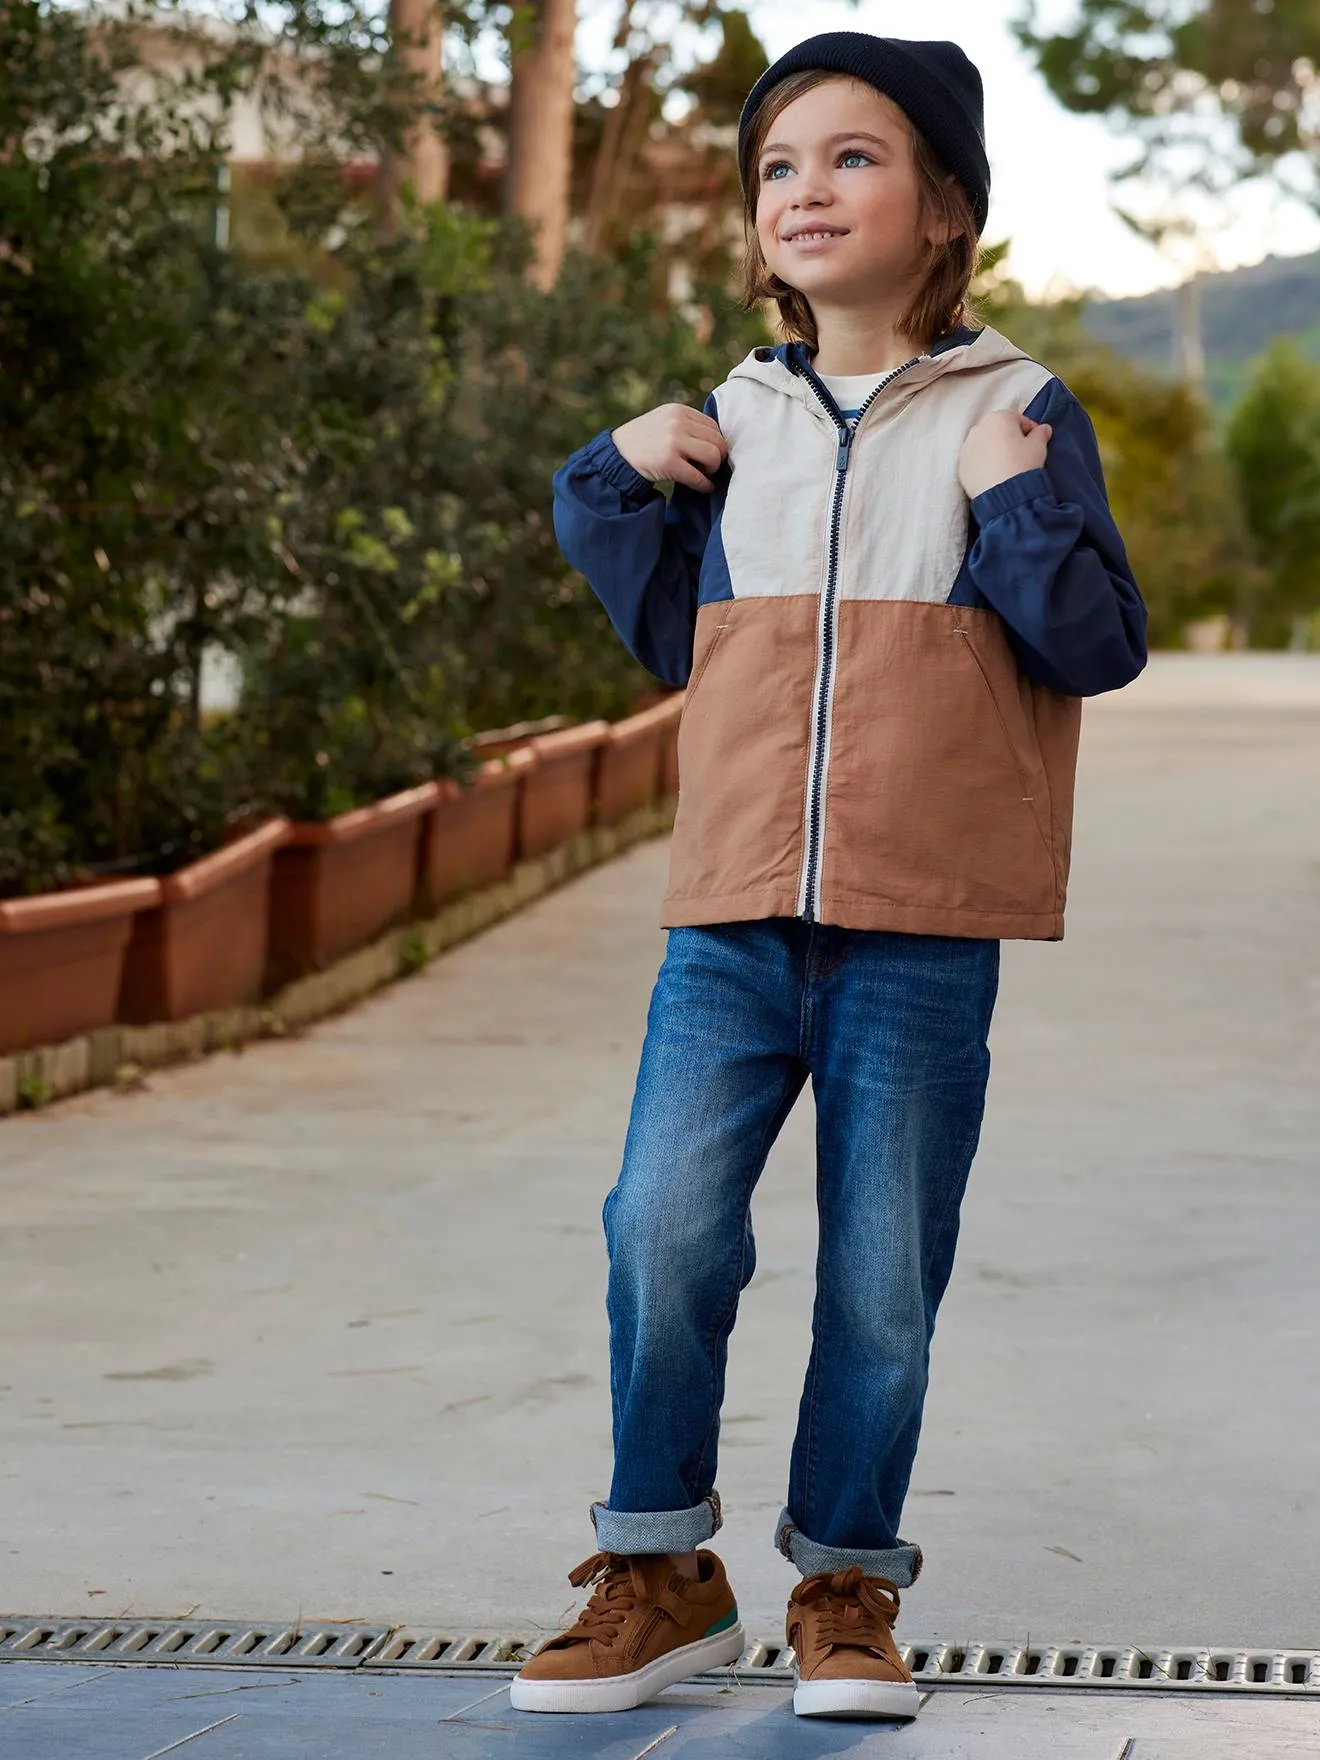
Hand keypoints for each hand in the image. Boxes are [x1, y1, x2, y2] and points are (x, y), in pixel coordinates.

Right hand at [611, 403, 728, 492]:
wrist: (617, 456)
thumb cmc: (644, 442)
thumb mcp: (664, 422)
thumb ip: (687, 425)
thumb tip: (718, 442)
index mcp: (678, 410)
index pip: (713, 426)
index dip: (714, 443)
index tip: (708, 454)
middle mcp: (677, 422)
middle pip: (717, 440)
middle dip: (717, 457)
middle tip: (707, 467)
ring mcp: (673, 441)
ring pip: (713, 456)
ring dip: (712, 469)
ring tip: (703, 473)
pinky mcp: (668, 462)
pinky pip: (698, 477)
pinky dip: (705, 485)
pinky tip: (704, 487)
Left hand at [958, 408, 1051, 500]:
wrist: (1004, 494)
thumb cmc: (1023, 464)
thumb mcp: (1038, 447)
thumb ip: (1041, 434)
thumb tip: (1043, 429)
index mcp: (998, 418)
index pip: (1018, 419)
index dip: (1029, 430)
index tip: (1035, 442)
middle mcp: (978, 428)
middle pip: (998, 430)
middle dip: (1009, 439)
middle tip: (1020, 455)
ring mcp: (966, 448)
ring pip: (984, 445)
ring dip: (994, 451)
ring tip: (1006, 466)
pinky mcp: (961, 466)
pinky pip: (975, 461)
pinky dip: (983, 465)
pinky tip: (994, 475)